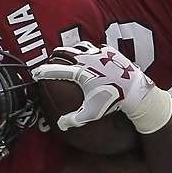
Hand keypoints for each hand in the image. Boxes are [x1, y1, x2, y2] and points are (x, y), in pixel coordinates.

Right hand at [33, 41, 171, 133]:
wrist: (136, 91)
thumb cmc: (113, 102)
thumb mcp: (91, 114)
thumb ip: (73, 120)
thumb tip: (60, 125)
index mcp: (80, 73)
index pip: (55, 70)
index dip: (42, 71)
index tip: (35, 73)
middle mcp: (87, 59)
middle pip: (64, 52)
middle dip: (55, 56)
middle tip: (50, 61)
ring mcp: (99, 52)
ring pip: (80, 46)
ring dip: (73, 51)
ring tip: (70, 56)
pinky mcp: (110, 51)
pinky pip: (96, 47)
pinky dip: (90, 51)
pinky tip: (91, 56)